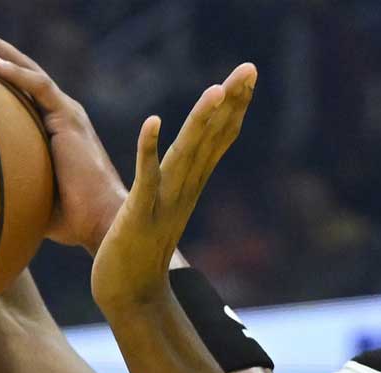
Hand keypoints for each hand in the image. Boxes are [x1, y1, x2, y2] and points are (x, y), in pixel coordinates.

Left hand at [0, 28, 126, 254]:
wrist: (101, 221)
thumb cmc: (69, 219)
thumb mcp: (29, 195)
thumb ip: (8, 186)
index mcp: (51, 127)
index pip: (18, 90)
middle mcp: (59, 112)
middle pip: (19, 71)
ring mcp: (65, 112)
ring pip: (27, 69)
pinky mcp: (69, 117)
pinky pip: (38, 86)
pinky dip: (14, 72)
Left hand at [91, 64, 254, 311]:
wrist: (130, 298)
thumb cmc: (138, 254)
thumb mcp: (163, 209)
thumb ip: (174, 185)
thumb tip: (185, 165)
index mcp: (189, 186)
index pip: (218, 139)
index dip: (234, 106)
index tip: (248, 74)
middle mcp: (184, 190)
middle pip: (212, 139)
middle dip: (231, 102)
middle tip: (250, 68)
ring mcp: (164, 202)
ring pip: (187, 154)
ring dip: (201, 122)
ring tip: (216, 89)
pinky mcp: (139, 215)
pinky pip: (147, 178)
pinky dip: (150, 149)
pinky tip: (154, 121)